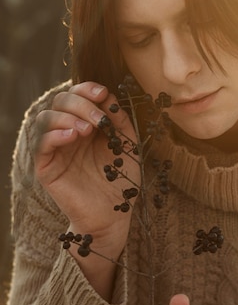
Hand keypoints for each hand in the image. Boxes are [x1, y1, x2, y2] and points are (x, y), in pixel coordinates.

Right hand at [35, 82, 139, 297]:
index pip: (77, 95)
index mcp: (86, 124)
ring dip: (66, 118)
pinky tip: (73, 137)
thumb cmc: (122, 181)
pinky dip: (55, 135)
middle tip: (99, 119)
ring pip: (46, 118)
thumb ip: (120, 121)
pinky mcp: (46, 167)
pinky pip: (41, 144)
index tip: (102, 93)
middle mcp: (68, 133)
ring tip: (86, 131)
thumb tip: (108, 96)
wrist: (113, 215)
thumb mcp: (129, 146)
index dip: (86, 88)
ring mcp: (55, 149)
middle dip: (80, 104)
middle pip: (60, 101)